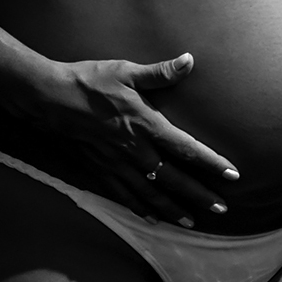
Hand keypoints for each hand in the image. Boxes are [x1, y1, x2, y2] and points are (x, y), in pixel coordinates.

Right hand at [18, 53, 238, 225]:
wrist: (48, 100)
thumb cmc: (88, 81)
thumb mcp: (126, 71)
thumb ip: (159, 72)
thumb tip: (189, 60)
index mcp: (145, 124)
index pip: (186, 149)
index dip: (211, 163)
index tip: (232, 175)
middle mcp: (134, 150)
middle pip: (173, 179)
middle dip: (199, 195)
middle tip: (221, 208)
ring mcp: (116, 164)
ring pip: (150, 193)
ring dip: (173, 209)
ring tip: (192, 221)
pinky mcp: (99, 171)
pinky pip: (124, 196)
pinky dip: (141, 209)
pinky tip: (152, 218)